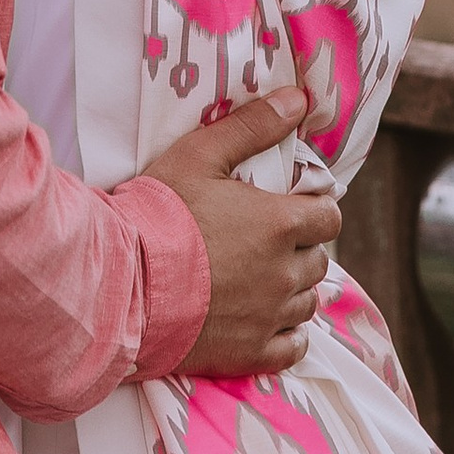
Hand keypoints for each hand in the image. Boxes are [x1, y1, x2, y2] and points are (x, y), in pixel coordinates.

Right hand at [138, 90, 338, 376]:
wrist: (124, 285)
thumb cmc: (160, 213)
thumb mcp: (200, 154)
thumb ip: (252, 126)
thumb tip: (298, 100)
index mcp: (280, 223)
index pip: (329, 217)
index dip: (315, 210)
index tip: (293, 207)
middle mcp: (284, 273)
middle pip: (318, 260)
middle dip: (300, 248)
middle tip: (268, 241)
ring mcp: (269, 317)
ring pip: (307, 302)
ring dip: (293, 288)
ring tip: (261, 278)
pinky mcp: (250, 353)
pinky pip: (293, 347)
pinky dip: (286, 334)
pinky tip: (264, 319)